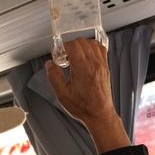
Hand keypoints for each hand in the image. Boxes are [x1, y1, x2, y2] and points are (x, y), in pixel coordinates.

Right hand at [45, 38, 130, 153]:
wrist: (99, 113)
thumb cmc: (82, 107)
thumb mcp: (62, 95)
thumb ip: (54, 77)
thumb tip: (49, 65)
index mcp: (82, 68)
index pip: (73, 45)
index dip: (63, 48)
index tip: (59, 55)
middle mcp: (93, 63)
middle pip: (81, 42)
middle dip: (70, 46)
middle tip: (64, 57)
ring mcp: (101, 63)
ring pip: (91, 42)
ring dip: (81, 46)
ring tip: (74, 57)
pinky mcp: (105, 66)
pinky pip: (100, 48)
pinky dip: (92, 47)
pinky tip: (86, 56)